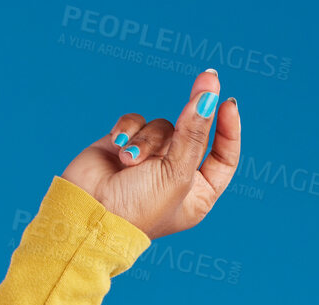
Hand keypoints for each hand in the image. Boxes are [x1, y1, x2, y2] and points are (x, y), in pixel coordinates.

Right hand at [60, 68, 238, 239]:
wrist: (89, 213)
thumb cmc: (138, 208)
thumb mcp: (176, 174)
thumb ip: (193, 134)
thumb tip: (209, 96)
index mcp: (198, 194)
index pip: (223, 158)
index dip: (229, 131)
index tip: (228, 102)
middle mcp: (177, 175)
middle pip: (194, 132)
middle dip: (194, 114)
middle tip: (208, 77)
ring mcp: (151, 160)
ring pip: (163, 125)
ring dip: (147, 139)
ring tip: (129, 162)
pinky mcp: (126, 145)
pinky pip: (136, 122)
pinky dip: (128, 130)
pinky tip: (117, 146)